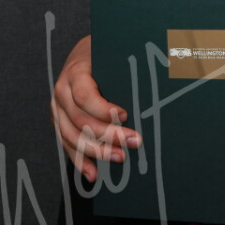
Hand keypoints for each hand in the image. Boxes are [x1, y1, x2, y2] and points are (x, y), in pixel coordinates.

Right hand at [51, 34, 141, 180]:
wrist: (82, 53)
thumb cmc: (103, 52)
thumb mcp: (110, 51)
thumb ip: (126, 63)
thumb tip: (167, 66)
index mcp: (75, 72)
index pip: (85, 96)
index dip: (104, 109)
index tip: (126, 115)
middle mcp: (62, 92)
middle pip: (81, 120)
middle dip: (109, 135)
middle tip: (135, 141)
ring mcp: (58, 109)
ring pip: (72, 137)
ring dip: (97, 151)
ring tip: (121, 157)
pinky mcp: (59, 122)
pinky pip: (66, 145)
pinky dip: (80, 161)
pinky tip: (94, 174)